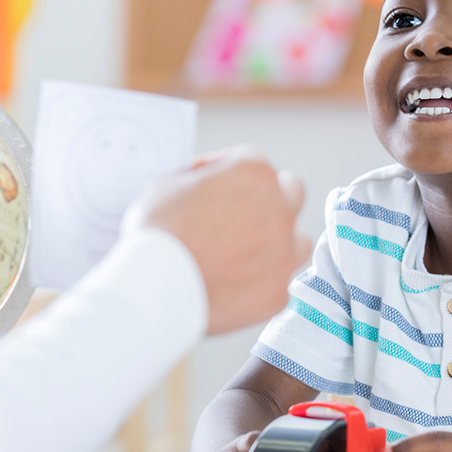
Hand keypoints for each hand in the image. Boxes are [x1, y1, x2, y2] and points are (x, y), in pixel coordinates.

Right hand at [125, 147, 307, 335]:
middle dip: (270, 196)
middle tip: (242, 211)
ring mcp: (283, 254)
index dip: (227, 168)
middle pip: (291, 192)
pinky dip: (261, 282)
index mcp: (255, 174)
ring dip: (277, 242)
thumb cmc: (157, 234)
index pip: (251, 159)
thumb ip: (200, 177)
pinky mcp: (277, 292)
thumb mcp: (169, 183)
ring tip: (245, 253)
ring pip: (297, 241)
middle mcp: (280, 210)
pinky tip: (236, 285)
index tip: (211, 183)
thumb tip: (206, 181)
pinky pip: (277, 282)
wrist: (154, 290)